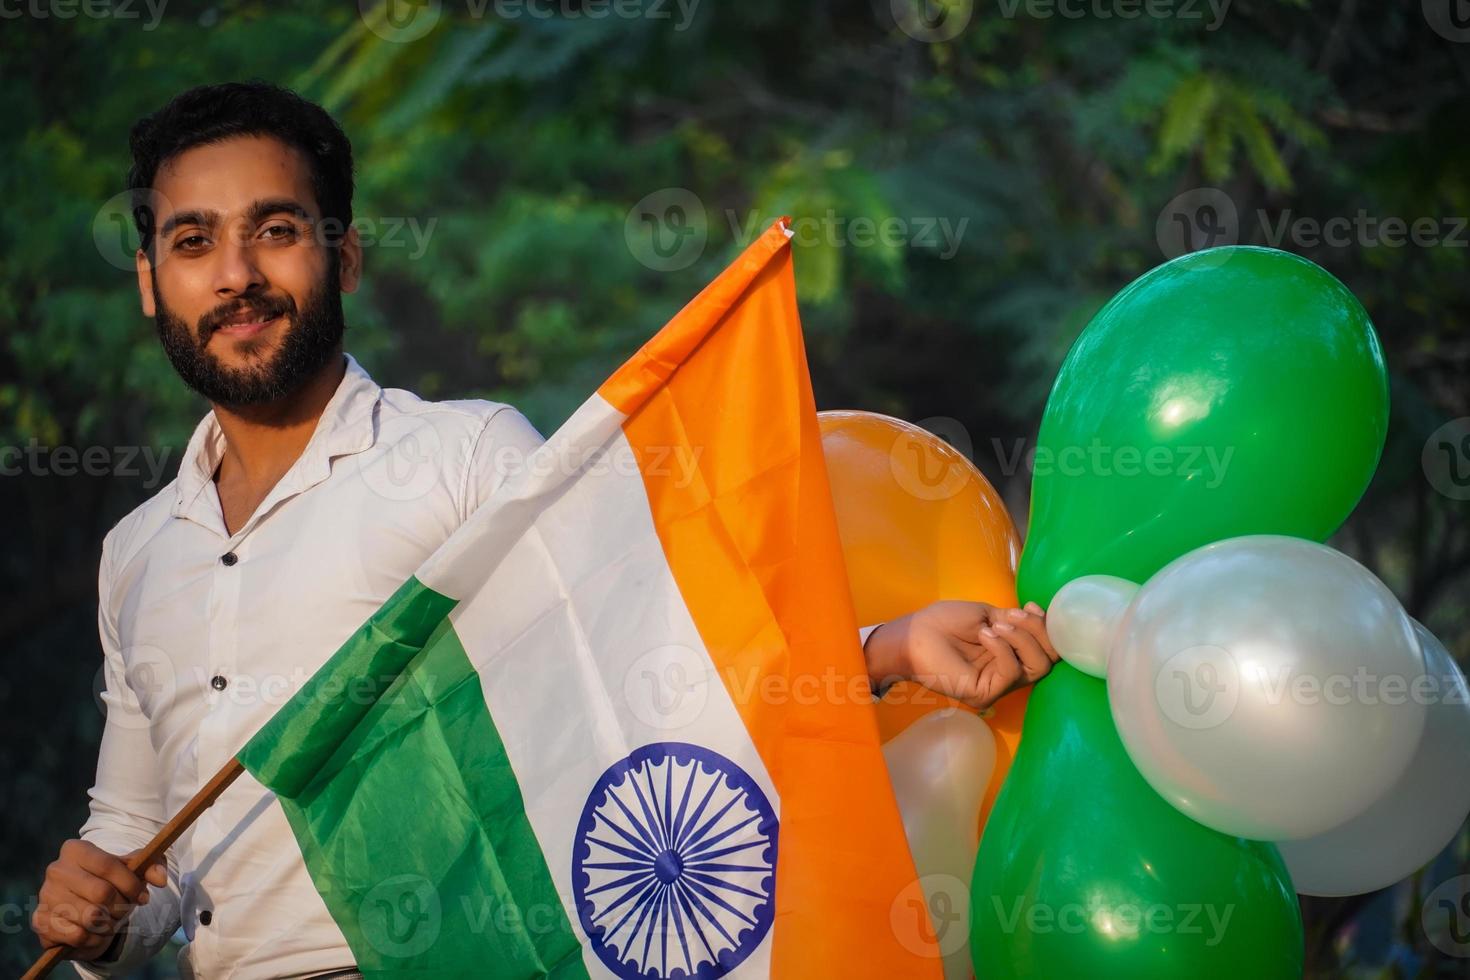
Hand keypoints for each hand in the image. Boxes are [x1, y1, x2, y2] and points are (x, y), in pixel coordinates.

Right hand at [32, 839, 165, 959]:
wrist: (84, 908)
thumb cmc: (111, 884)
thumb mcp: (133, 870)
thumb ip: (152, 867)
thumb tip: (160, 879)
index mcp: (76, 849)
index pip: (109, 865)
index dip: (131, 884)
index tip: (142, 896)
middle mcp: (56, 870)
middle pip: (102, 893)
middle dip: (121, 906)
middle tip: (124, 910)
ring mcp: (45, 896)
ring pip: (91, 917)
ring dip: (109, 924)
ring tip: (109, 920)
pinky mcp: (41, 922)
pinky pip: (78, 935)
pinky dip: (94, 938)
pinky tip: (94, 932)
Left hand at [864, 599, 1058, 709]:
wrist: (914, 634)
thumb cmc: (944, 622)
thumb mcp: (987, 615)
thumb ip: (1015, 621)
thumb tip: (1040, 616)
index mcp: (1012, 653)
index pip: (1048, 648)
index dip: (1047, 627)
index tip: (1031, 607)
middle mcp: (1010, 672)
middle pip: (1050, 660)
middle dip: (1039, 632)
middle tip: (1014, 615)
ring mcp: (999, 686)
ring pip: (1037, 667)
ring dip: (1022, 639)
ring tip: (996, 625)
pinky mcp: (985, 693)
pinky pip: (1011, 672)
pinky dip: (1003, 648)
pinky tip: (985, 635)